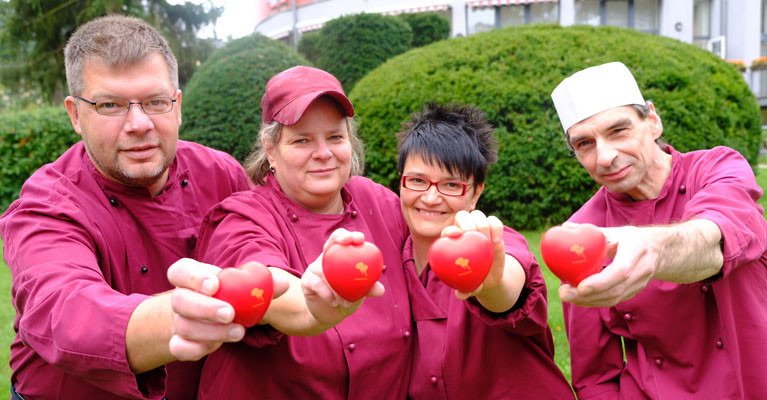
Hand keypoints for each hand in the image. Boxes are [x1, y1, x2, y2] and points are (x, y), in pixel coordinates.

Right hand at [167, 258, 287, 360]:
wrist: (216, 316)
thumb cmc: (233, 295)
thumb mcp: (246, 287)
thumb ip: (264, 285)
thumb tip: (283, 285)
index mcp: (192, 276)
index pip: (181, 271)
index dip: (194, 277)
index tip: (215, 285)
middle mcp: (181, 297)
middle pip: (180, 300)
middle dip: (205, 308)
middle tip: (230, 313)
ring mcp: (178, 320)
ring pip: (184, 326)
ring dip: (211, 331)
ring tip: (239, 332)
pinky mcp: (180, 342)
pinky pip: (178, 348)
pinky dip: (195, 349)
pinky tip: (215, 346)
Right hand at [301, 228, 384, 326]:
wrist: (328, 314)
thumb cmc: (346, 298)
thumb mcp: (359, 293)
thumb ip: (368, 289)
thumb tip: (381, 290)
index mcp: (341, 257)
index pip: (344, 240)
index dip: (350, 235)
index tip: (359, 238)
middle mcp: (327, 258)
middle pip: (332, 242)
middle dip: (340, 237)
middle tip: (348, 241)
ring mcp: (315, 268)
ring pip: (325, 267)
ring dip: (336, 283)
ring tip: (345, 300)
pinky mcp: (307, 281)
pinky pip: (316, 283)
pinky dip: (327, 293)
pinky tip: (334, 301)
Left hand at [442, 210, 506, 299]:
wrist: (490, 277)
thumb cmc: (474, 281)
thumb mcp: (470, 287)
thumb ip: (465, 291)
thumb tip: (460, 295)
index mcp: (453, 243)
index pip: (447, 231)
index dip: (449, 231)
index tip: (454, 236)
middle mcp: (464, 231)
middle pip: (461, 216)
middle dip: (466, 222)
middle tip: (473, 234)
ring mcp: (479, 228)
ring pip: (477, 215)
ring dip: (481, 223)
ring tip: (487, 240)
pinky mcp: (493, 229)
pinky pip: (494, 220)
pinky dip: (495, 226)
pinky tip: (496, 240)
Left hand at [559, 225, 657, 307]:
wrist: (660, 251)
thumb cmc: (633, 239)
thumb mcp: (616, 232)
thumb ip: (592, 231)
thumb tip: (565, 227)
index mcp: (636, 252)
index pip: (620, 271)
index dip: (600, 282)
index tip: (580, 287)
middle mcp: (641, 271)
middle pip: (614, 290)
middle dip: (587, 296)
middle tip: (564, 293)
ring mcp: (639, 285)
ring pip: (613, 299)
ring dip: (587, 301)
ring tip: (567, 296)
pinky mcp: (633, 293)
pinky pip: (613, 301)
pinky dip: (594, 302)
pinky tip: (578, 299)